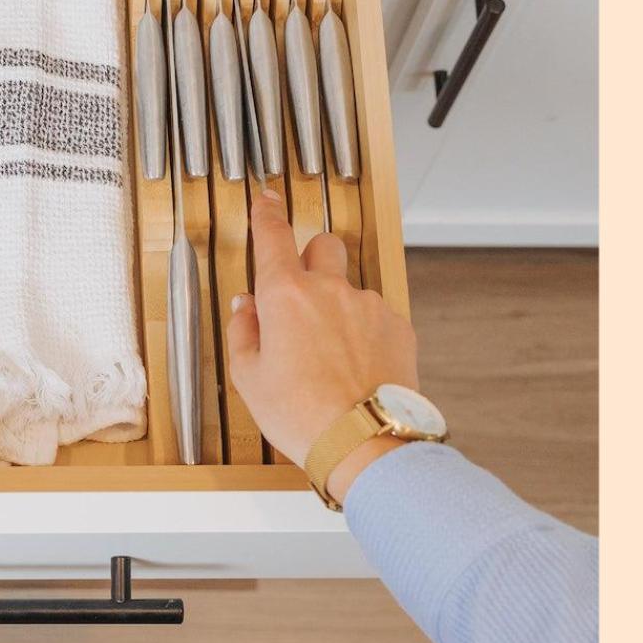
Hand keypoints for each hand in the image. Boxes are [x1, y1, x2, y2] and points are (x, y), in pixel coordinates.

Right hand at [228, 186, 420, 503]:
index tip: (266, 200)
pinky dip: (364, 333)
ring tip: (330, 357)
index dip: (266, 214)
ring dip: (339, 306)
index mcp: (285, 296)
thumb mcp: (249, 379)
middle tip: (301, 293)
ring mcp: (369, 305)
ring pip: (350, 287)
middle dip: (311, 257)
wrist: (364, 442)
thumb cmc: (302, 415)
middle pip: (323, 244)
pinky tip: (356, 368)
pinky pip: (376, 316)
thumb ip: (244, 332)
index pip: (273, 236)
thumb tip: (246, 307)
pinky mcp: (398, 326)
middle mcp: (330, 289)